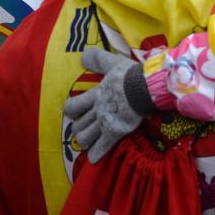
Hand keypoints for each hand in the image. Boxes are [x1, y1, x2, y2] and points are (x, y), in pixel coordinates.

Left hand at [63, 48, 152, 163]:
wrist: (144, 86)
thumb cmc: (130, 74)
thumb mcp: (112, 62)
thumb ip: (97, 59)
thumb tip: (82, 55)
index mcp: (96, 95)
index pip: (74, 106)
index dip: (71, 110)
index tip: (74, 111)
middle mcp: (97, 110)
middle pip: (78, 125)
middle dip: (79, 128)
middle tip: (84, 129)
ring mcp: (105, 122)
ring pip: (84, 138)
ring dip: (85, 141)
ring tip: (89, 142)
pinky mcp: (115, 132)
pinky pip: (101, 148)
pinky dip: (96, 154)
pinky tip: (94, 158)